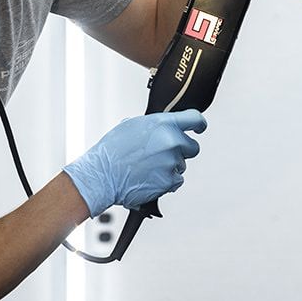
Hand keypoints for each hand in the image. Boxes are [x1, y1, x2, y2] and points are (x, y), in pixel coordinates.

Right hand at [62, 110, 206, 216]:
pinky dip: (166, 181)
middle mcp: (171, 142)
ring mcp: (171, 162)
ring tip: (147, 168)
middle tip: (163, 155)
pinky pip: (176, 181)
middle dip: (181, 151)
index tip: (200, 127)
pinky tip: (149, 178)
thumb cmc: (112, 152)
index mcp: (163, 124)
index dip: (199, 124)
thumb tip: (162, 127)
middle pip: (192, 147)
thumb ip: (154, 125)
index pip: (194, 119)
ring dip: (169, 167)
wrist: (102, 176)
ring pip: (181, 165)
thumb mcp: (131, 126)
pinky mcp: (169, 181)